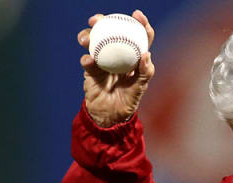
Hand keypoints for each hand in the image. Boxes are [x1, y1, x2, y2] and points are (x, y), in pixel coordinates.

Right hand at [77, 10, 155, 126]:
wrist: (110, 116)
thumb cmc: (128, 101)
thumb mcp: (140, 88)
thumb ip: (145, 72)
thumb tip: (146, 53)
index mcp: (133, 56)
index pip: (137, 36)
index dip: (140, 23)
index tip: (136, 15)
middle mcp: (117, 54)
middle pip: (109, 32)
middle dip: (103, 21)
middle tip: (98, 19)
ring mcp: (102, 60)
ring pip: (93, 42)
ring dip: (88, 36)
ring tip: (87, 37)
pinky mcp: (91, 70)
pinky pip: (87, 61)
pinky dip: (87, 59)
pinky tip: (89, 60)